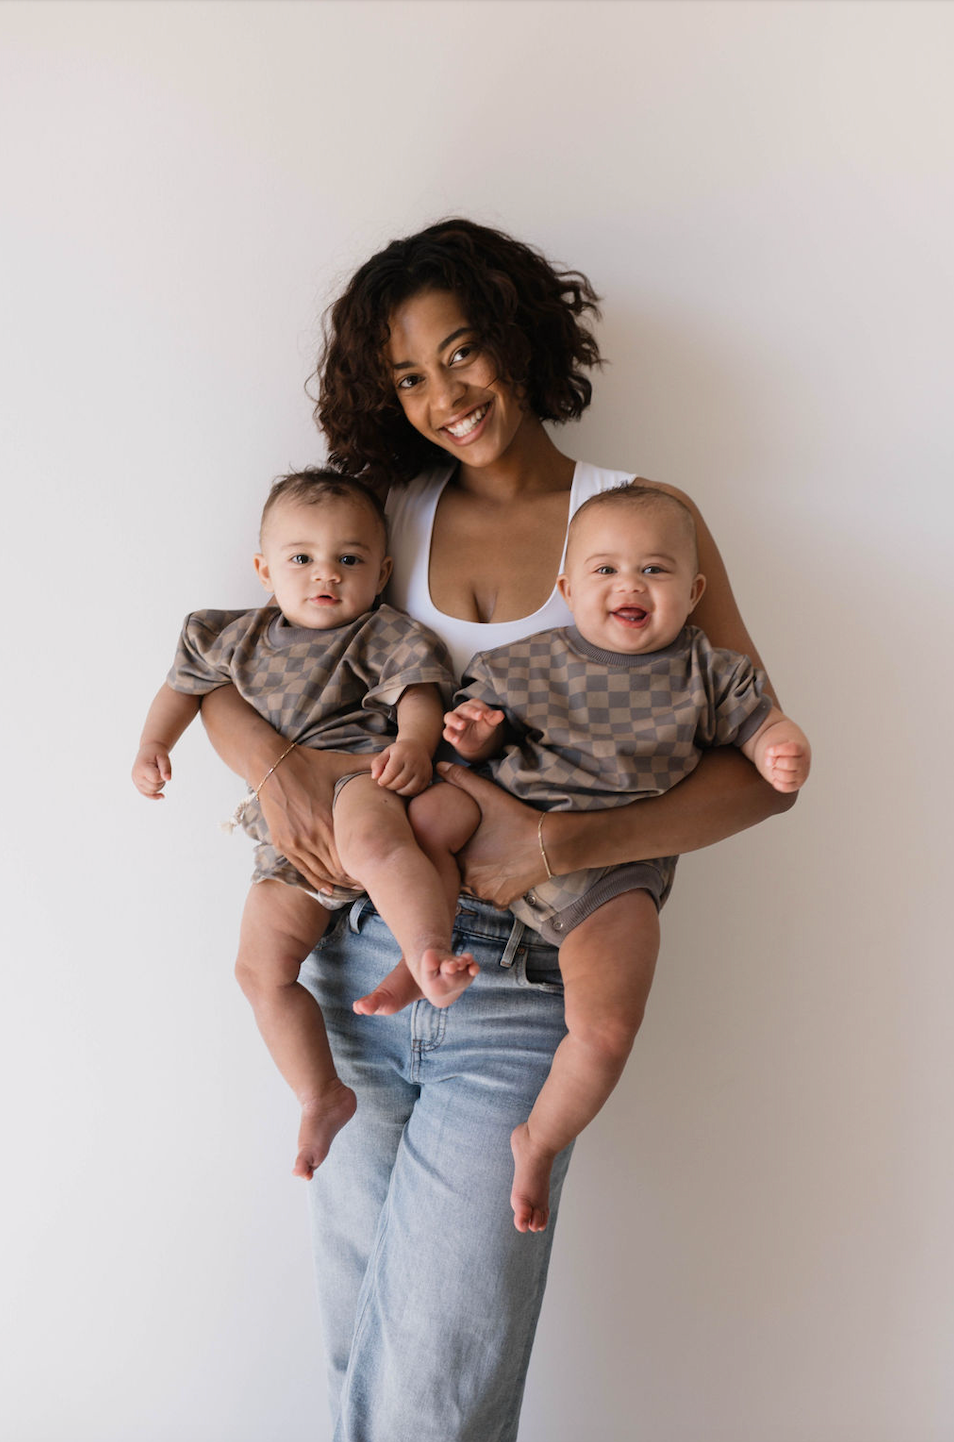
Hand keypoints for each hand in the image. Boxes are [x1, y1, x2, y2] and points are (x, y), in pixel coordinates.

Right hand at [132, 743, 171, 798]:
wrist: (149, 750)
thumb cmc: (157, 753)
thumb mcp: (164, 757)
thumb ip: (166, 767)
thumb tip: (168, 779)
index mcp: (141, 768)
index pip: (156, 779)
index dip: (163, 774)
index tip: (162, 766)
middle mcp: (136, 776)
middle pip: (154, 787)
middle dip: (161, 780)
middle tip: (160, 770)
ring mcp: (136, 782)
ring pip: (152, 792)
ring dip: (159, 785)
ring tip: (158, 773)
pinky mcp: (138, 785)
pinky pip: (146, 794)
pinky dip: (154, 796)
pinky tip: (162, 796)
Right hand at [257, 747, 371, 892]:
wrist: (272, 764)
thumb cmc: (311, 764)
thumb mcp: (342, 762)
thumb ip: (368, 763)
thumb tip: (390, 761)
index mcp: (330, 820)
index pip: (353, 855)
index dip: (367, 865)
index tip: (379, 867)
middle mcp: (313, 836)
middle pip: (339, 869)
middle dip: (355, 877)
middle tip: (370, 881)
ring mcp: (296, 842)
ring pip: (322, 873)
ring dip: (338, 883)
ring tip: (353, 886)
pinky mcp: (283, 844)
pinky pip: (303, 870)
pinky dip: (318, 882)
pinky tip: (329, 889)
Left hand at [370, 739, 432, 795]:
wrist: (418, 747)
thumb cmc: (399, 751)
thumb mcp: (387, 753)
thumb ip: (377, 763)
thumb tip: (374, 777)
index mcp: (402, 754)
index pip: (391, 772)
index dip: (383, 780)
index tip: (380, 781)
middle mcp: (414, 761)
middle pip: (399, 782)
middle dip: (390, 786)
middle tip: (387, 783)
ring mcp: (423, 770)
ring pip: (409, 789)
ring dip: (398, 791)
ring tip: (395, 785)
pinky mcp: (427, 777)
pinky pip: (416, 791)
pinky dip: (408, 792)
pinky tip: (403, 787)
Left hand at [437, 763, 546, 907]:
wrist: (553, 843)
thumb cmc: (518, 818)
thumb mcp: (488, 795)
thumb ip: (461, 780)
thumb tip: (439, 765)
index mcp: (460, 858)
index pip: (444, 856)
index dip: (451, 847)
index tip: (461, 839)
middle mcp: (469, 881)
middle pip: (458, 873)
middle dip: (464, 862)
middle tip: (478, 848)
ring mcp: (486, 894)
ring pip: (473, 886)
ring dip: (478, 876)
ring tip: (489, 859)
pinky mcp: (503, 901)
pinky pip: (491, 897)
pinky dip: (494, 886)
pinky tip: (502, 871)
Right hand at [442, 700, 504, 758]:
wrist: (474, 742)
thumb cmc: (481, 728)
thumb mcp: (489, 724)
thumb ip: (494, 718)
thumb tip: (501, 714)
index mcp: (472, 706)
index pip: (476, 703)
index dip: (482, 708)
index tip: (489, 714)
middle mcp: (461, 711)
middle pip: (464, 708)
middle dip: (471, 711)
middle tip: (479, 716)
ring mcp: (453, 721)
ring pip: (450, 717)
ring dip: (455, 721)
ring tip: (462, 726)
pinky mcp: (449, 731)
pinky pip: (446, 732)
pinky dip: (450, 735)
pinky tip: (456, 740)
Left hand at [761, 738, 810, 792]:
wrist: (791, 757)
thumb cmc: (783, 750)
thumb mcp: (778, 745)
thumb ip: (771, 750)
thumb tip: (769, 762)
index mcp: (801, 749)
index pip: (793, 749)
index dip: (777, 750)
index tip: (769, 751)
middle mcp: (804, 763)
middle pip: (788, 763)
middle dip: (775, 762)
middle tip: (773, 761)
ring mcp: (802, 775)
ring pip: (786, 776)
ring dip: (775, 772)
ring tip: (775, 769)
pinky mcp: (797, 785)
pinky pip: (785, 787)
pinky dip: (776, 783)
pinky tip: (776, 777)